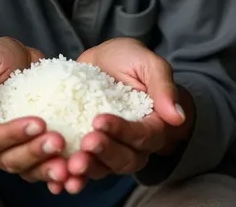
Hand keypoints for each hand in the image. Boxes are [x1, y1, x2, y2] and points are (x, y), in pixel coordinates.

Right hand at [0, 37, 69, 184]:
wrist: (18, 63)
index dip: (14, 134)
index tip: (38, 122)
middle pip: (12, 160)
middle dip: (35, 153)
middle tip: (58, 140)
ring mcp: (19, 150)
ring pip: (31, 169)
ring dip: (49, 169)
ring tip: (70, 163)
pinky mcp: (39, 149)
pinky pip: (48, 167)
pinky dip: (62, 172)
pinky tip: (78, 170)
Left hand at [48, 38, 191, 194]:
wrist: (103, 59)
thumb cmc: (129, 58)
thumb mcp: (147, 62)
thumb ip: (163, 86)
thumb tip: (178, 117)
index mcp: (154, 124)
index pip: (143, 136)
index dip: (122, 132)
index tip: (99, 120)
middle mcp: (134, 144)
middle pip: (125, 159)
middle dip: (104, 153)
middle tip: (85, 142)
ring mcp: (110, 148)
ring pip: (103, 168)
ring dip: (88, 169)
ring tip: (71, 164)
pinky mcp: (88, 148)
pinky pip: (83, 168)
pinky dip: (70, 176)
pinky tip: (57, 178)